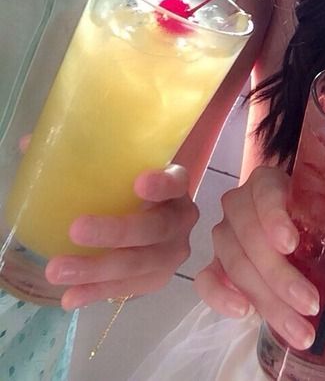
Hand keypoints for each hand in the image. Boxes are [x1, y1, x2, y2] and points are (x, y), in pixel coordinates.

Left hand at [45, 164, 198, 309]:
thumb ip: (83, 155)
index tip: (138, 183)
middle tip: (76, 229)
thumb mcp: (120, 169)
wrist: (159, 217)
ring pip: (138, 265)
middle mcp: (180, 219)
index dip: (161, 185)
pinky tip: (69, 297)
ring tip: (57, 269)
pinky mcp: (157, 279)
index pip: (175, 182)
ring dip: (97, 269)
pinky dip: (96, 292)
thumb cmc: (131, 186)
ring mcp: (171, 253)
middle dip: (115, 232)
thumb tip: (27, 144)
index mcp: (176, 185)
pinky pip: (127, 289)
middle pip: (153, 229)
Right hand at [194, 166, 319, 351]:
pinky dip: (220, 297)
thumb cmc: (314, 213)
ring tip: (298, 329)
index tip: (292, 244)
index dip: (274, 218)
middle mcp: (239, 204)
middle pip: (250, 239)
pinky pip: (205, 280)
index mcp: (267, 182)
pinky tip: (245, 313)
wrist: (287, 224)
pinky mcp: (213, 263)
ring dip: (266, 300)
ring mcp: (223, 234)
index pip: (265, 194)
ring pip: (235, 264)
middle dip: (280, 277)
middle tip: (312, 304)